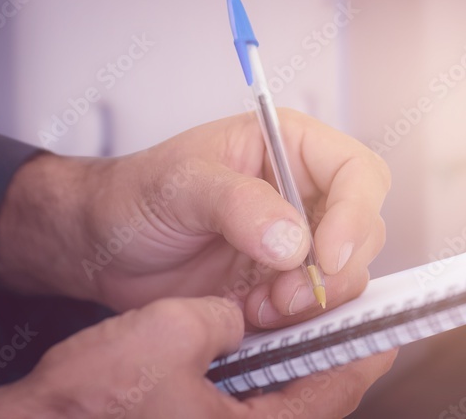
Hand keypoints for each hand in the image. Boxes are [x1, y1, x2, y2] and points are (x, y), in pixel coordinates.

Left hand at [0, 109, 390, 328]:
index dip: (356, 214)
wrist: (102, 248)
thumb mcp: (179, 185)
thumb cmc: (134, 195)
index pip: (357, 173)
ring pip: (345, 273)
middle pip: (364, 229)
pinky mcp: (281, 283)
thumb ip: (237, 204)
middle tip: (287, 292)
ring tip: (259, 305)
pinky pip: (313, 305)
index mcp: (289, 146)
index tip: (328, 255)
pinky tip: (250, 314)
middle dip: (334, 269)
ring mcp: (296, 241)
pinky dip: (292, 319)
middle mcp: (303, 192)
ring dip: (312, 299)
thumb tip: (294, 239)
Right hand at [0, 297, 397, 417]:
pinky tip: (242, 343)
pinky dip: (254, 375)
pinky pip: (248, 407)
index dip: (361, 346)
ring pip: (281, 401)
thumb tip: (241, 315)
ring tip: (292, 318)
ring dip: (288, 361)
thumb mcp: (170, 331)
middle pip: (315, 396)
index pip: (337, 388)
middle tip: (334, 309)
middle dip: (325, 350)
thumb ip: (226, 316)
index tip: (379, 320)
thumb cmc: (87, 401)